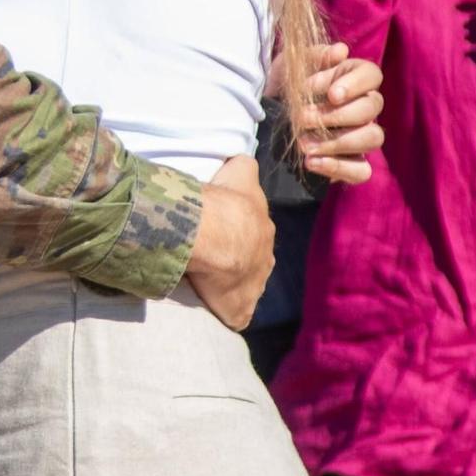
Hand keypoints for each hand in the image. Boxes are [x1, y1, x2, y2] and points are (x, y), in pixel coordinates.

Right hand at [184, 156, 273, 330]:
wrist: (216, 236)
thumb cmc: (225, 202)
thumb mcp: (239, 172)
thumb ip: (244, 167)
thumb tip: (244, 162)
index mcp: (263, 229)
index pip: (255, 231)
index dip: (238, 231)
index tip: (223, 231)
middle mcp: (265, 259)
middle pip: (254, 260)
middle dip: (239, 259)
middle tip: (214, 256)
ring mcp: (255, 287)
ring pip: (247, 286)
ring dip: (233, 285)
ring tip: (210, 282)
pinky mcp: (241, 309)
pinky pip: (237, 313)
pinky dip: (228, 311)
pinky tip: (214, 308)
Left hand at [294, 43, 385, 185]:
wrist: (262, 118)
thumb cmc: (282, 86)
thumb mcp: (290, 65)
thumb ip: (314, 55)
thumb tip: (341, 51)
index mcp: (352, 78)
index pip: (373, 75)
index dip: (355, 84)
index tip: (331, 94)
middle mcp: (362, 107)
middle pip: (372, 108)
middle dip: (336, 115)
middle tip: (303, 118)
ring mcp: (360, 137)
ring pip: (373, 138)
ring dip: (338, 142)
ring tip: (305, 143)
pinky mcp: (352, 164)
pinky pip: (362, 171)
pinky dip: (339, 167)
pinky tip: (312, 162)